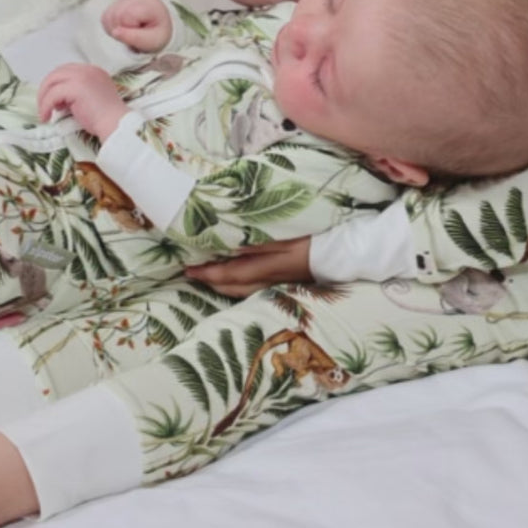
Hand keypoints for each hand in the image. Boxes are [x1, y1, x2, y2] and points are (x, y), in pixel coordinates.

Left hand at [37, 62, 127, 140]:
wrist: (116, 125)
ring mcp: (82, 76)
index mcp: (93, 71)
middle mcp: (88, 69)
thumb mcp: (92, 97)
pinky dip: (45, 106)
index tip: (53, 100)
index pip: (67, 70)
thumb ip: (78, 92)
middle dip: (46, 89)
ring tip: (44, 113)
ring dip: (43, 97)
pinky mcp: (76, 87)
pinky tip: (46, 117)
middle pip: (57, 73)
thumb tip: (59, 99)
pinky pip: (52, 94)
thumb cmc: (106, 117)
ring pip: (52, 81)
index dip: (56, 83)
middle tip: (44, 106)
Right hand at [102, 0, 171, 52]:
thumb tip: (115, 32)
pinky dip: (111, 25)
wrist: (161, 27)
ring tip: (129, 32)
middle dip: (121, 30)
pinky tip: (123, 28)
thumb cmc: (158, 33)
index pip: (126, 16)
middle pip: (115, 15)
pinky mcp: (118, 2)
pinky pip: (105, 15)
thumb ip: (136, 38)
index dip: (128, 30)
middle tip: (133, 34)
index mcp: (149, 4)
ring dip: (115, 29)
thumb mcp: (153, 41)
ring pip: (108, 15)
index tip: (138, 33)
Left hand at [186, 237, 312, 296]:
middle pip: (231, 288)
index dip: (206, 273)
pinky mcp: (282, 283)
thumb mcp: (282, 236)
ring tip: (207, 275)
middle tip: (192, 272)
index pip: (228, 274)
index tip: (188, 268)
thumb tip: (229, 245)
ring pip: (241, 291)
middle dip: (210, 282)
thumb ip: (256, 242)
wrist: (339, 254)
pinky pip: (252, 288)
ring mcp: (275, 284)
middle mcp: (267, 281)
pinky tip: (235, 277)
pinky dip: (237, 284)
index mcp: (264, 268)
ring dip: (222, 284)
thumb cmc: (311, 239)